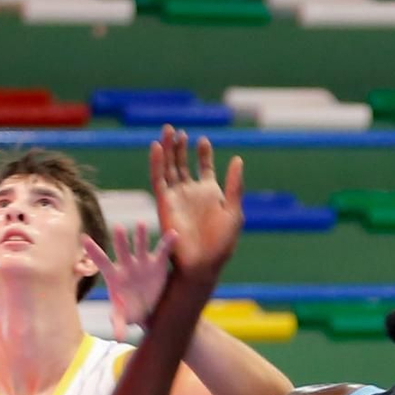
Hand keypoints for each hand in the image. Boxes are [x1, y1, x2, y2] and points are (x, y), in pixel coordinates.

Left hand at [81, 222, 169, 336]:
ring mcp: (143, 263)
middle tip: (118, 228)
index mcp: (114, 276)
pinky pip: (163, 252)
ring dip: (141, 236)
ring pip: (141, 246)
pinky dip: (168, 244)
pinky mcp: (158, 264)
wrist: (151, 310)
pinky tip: (174, 234)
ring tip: (141, 224)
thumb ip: (120, 323)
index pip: (101, 261)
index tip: (83, 237)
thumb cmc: (132, 312)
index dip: (93, 251)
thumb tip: (118, 336)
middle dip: (120, 240)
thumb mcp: (125, 318)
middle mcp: (127, 265)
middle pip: (122, 251)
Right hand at [150, 125, 243, 279]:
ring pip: (169, 167)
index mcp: (210, 194)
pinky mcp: (164, 203)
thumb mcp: (234, 211)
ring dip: (167, 149)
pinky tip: (156, 147)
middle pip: (182, 163)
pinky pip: (158, 179)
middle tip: (179, 130)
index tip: (203, 140)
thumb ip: (234, 185)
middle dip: (180, 146)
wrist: (202, 264)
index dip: (203, 154)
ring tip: (168, 130)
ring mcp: (177, 197)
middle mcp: (191, 193)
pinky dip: (156, 162)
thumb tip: (238, 159)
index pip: (204, 168)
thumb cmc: (222, 243)